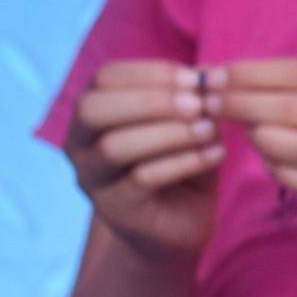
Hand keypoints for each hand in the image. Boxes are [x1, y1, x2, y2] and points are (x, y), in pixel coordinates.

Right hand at [63, 61, 224, 261]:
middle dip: (150, 100)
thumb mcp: (191, 125)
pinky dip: (183, 162)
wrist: (180, 225)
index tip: (198, 77)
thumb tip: (213, 71)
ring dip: (169, 132)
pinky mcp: (113, 208)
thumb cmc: (182, 164)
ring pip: (115, 146)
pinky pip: (141, 179)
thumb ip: (196, 99)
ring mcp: (91, 178)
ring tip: (210, 129)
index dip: (151, 72)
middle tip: (199, 102)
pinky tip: (216, 154)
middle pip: (94, 109)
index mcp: (93, 112)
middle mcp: (79, 143)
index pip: (105, 78)